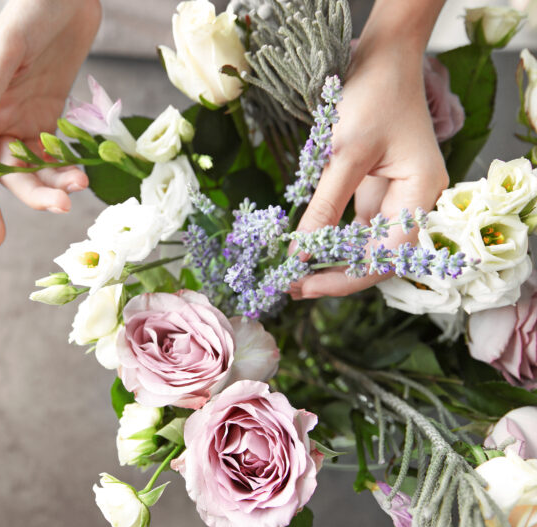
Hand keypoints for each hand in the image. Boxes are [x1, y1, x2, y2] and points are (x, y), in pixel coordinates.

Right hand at [0, 0, 100, 246]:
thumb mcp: (4, 52)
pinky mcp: (53, 111)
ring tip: (80, 184)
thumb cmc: (28, 13)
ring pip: (36, 167)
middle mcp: (1, 119)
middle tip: (64, 204)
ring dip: (56, 182)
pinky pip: (56, 151)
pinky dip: (67, 165)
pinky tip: (83, 171)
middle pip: (11, 173)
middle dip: (35, 194)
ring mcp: (28, 117)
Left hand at [291, 2, 448, 298]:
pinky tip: (301, 246)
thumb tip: (299, 253)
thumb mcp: (344, 153)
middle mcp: (413, 202)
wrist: (381, 57)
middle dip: (333, 275)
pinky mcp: (375, 188)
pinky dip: (327, 237)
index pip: (385, 259)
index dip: (343, 279)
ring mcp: (395, 196)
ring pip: (362, 244)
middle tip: (288, 285)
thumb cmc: (371, 96)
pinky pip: (353, 224)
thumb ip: (324, 206)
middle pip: (375, 258)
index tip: (302, 287)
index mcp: (420, 196)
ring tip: (289, 271)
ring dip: (327, 259)